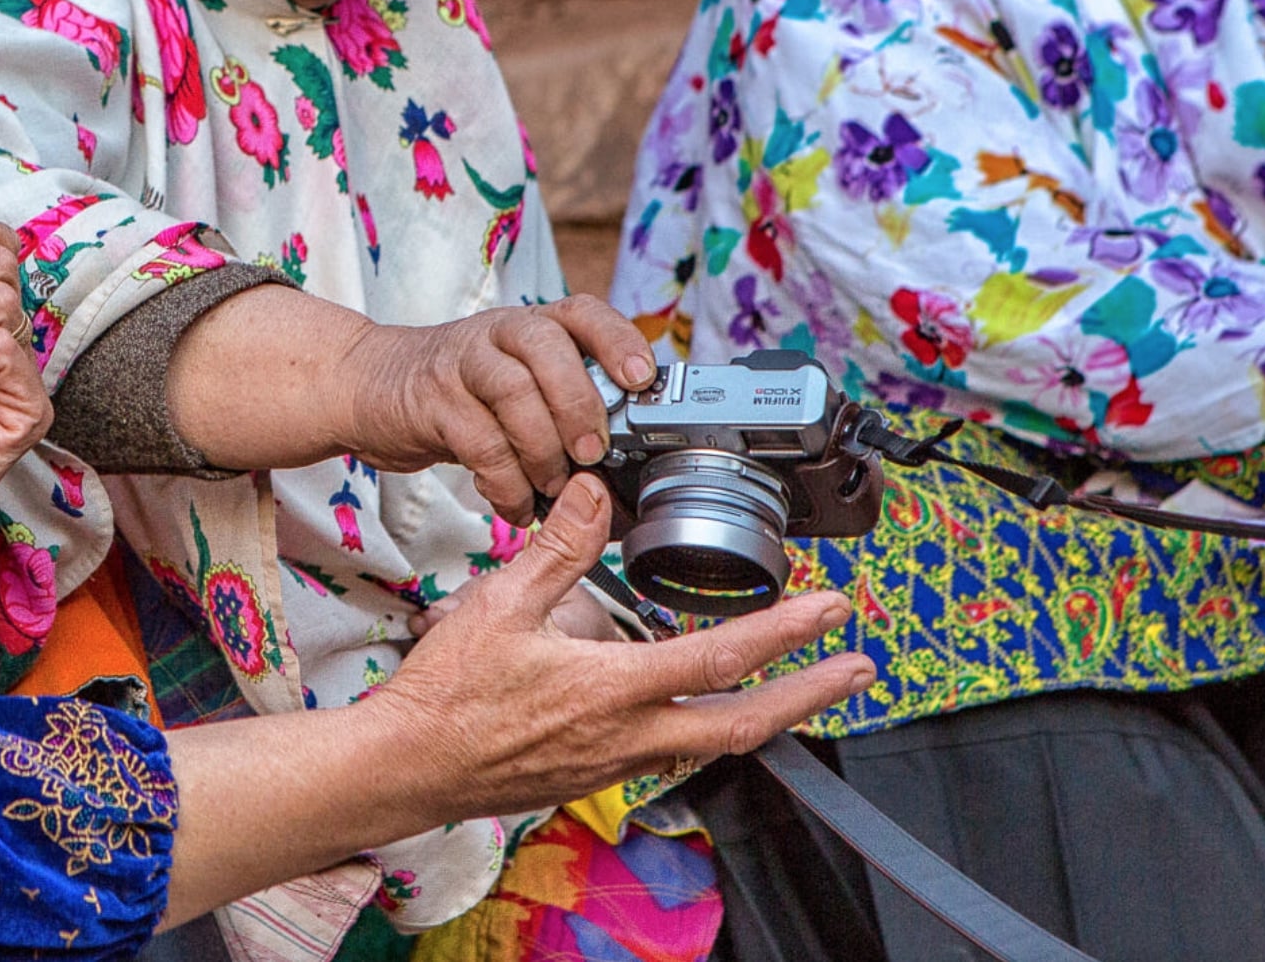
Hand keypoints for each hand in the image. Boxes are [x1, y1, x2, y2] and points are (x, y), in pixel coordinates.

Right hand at [340, 296, 659, 524]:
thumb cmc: (457, 391)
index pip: (582, 313)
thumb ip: (558, 402)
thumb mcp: (512, 380)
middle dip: (579, 405)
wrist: (369, 385)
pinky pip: (479, 443)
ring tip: (551, 488)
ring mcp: (460, 364)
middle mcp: (496, 334)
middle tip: (592, 454)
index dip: (618, 340)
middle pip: (548, 348)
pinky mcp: (430, 403)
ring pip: (513, 392)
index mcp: (528, 326)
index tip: (642, 378)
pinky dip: (506, 484)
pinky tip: (516, 504)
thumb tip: (623, 454)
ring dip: (542, 451)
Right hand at [367, 474, 873, 818]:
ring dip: (764, 711)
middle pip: (745, 723)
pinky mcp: (596, 773)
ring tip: (796, 684)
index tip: (831, 609)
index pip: (722, 658)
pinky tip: (700, 706)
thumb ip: (556, 547)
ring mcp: (615, 762)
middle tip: (857, 668)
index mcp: (613, 690)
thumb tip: (590, 491)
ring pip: (712, 742)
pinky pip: (670, 751)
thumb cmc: (447, 693)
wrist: (408, 766)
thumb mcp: (499, 603)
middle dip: (810, 694)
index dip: (787, 632)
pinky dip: (707, 724)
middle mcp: (628, 736)